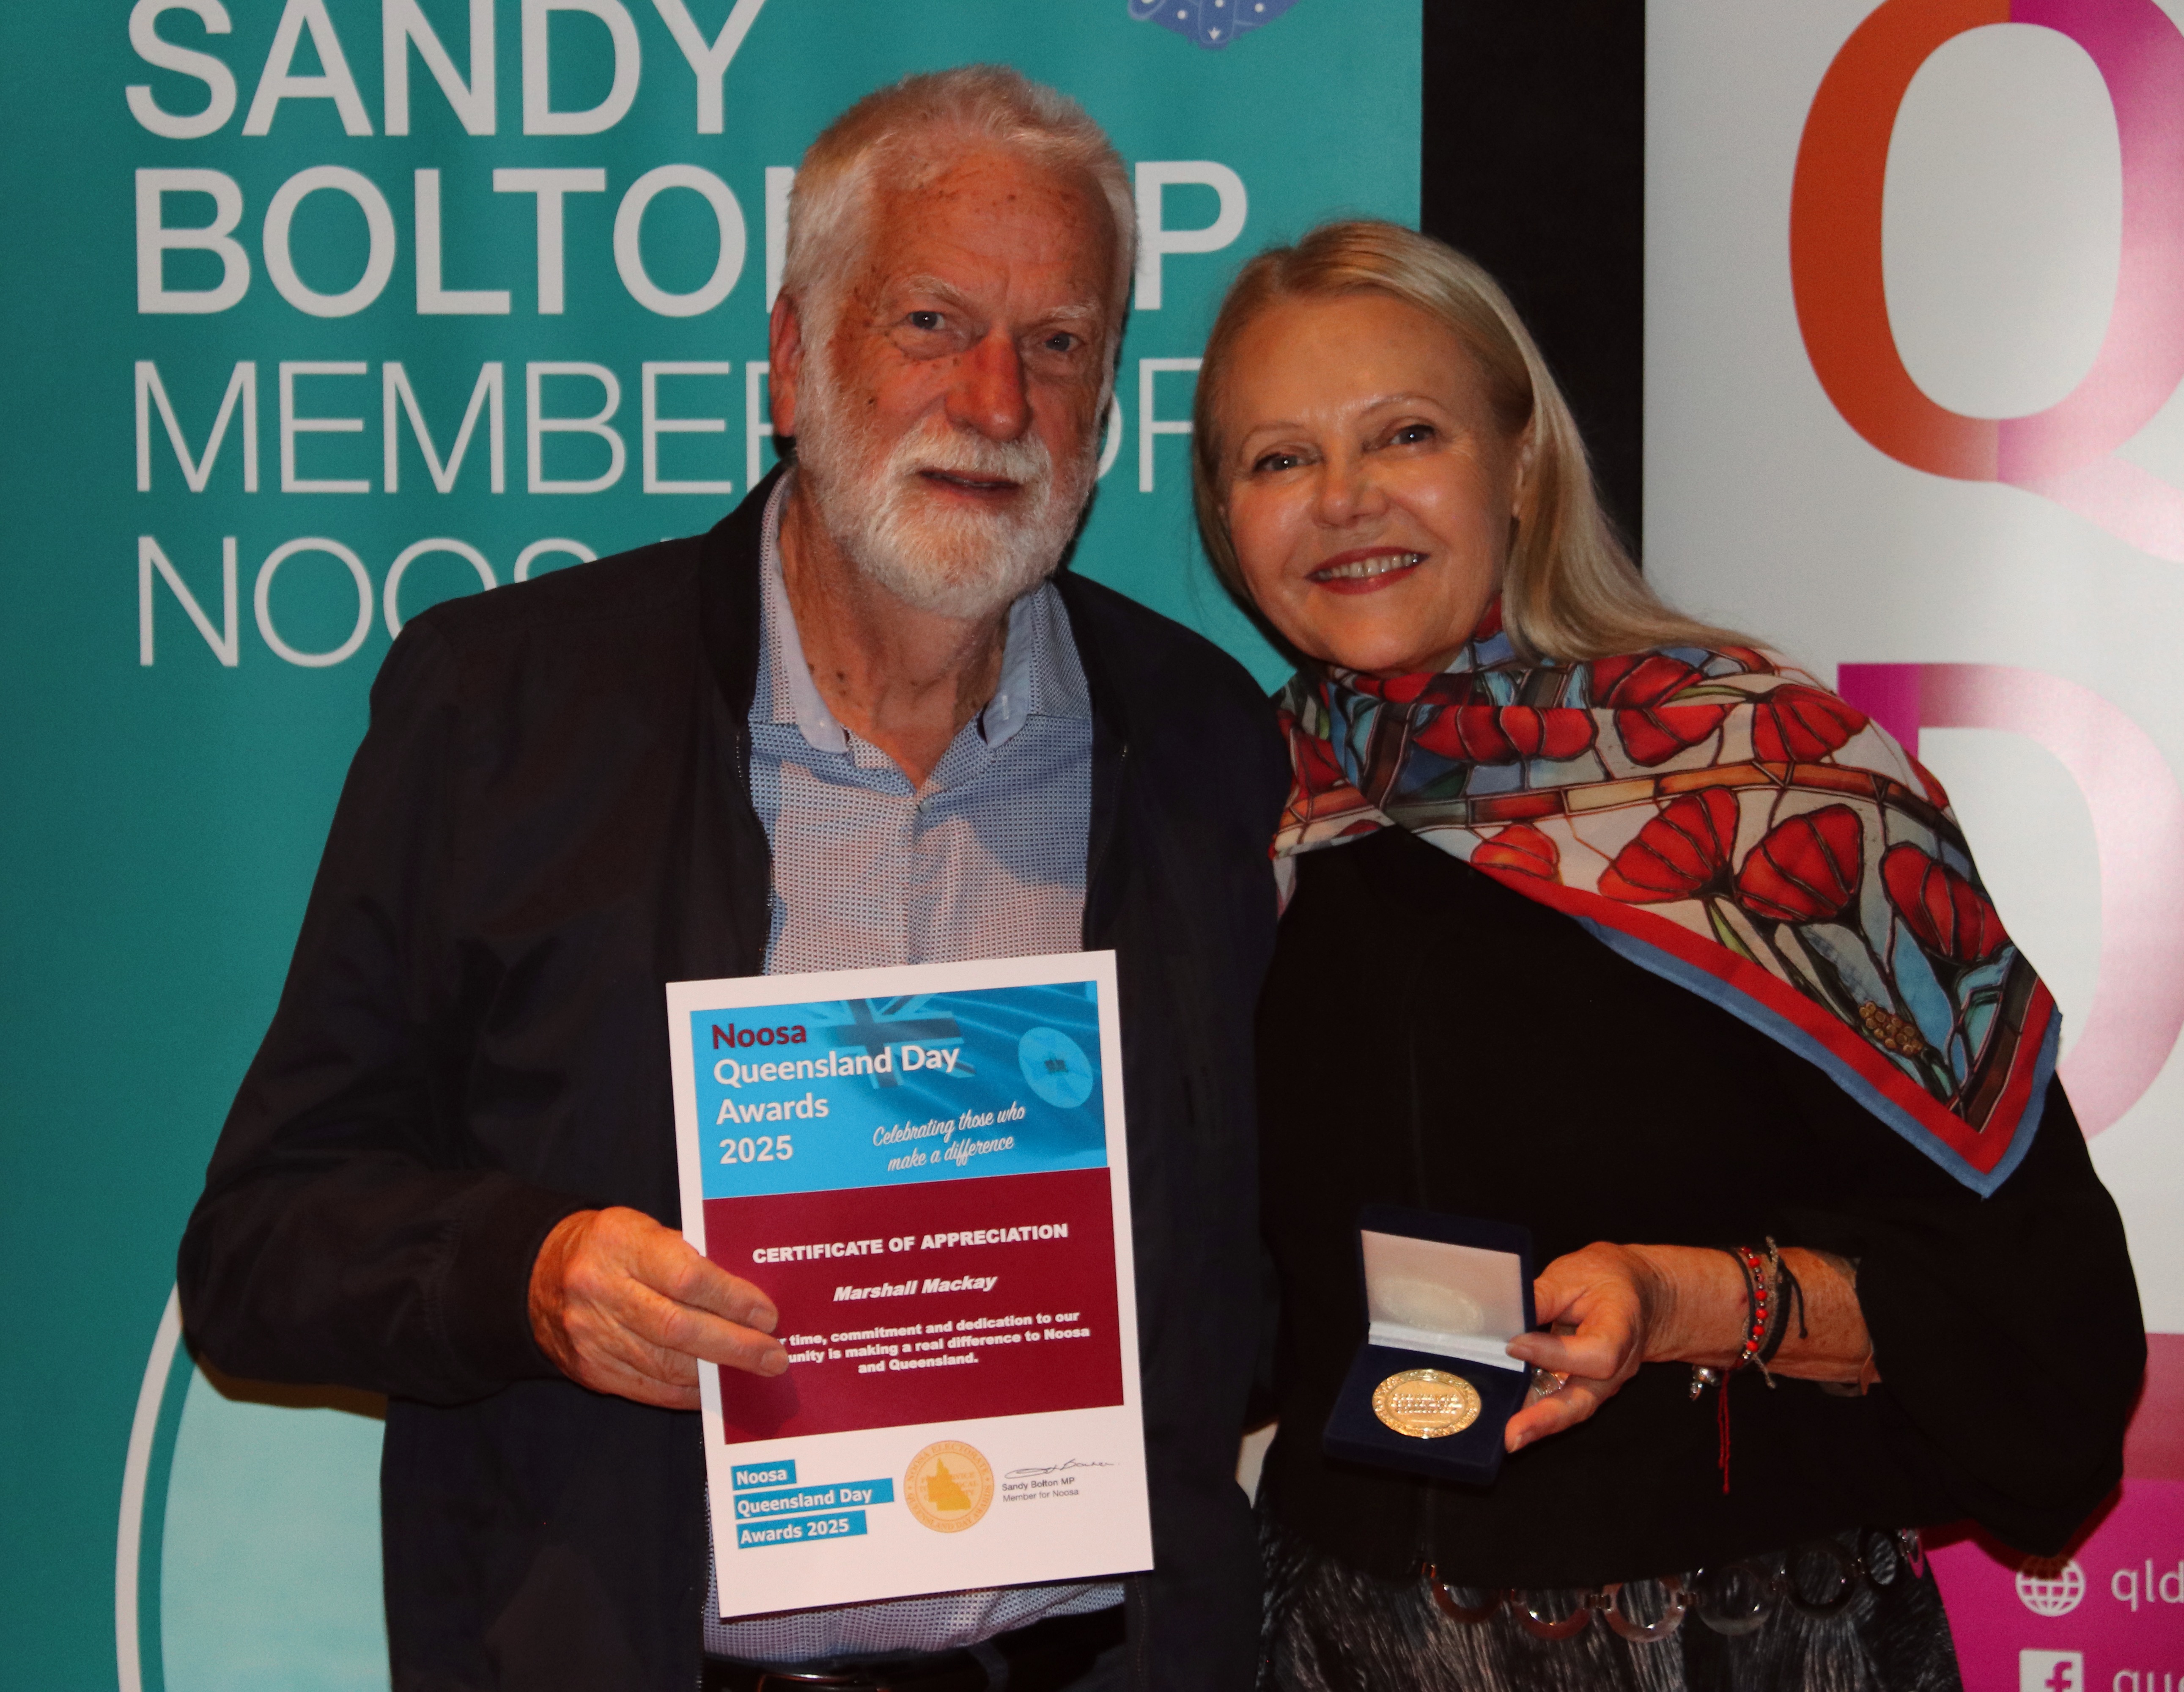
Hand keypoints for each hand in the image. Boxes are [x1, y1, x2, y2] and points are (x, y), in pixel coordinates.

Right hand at [529, 1207, 786, 1408]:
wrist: (540, 1275)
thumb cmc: (612, 1247)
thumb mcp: (645, 1231)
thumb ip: (689, 1258)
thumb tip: (748, 1297)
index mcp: (620, 1244)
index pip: (686, 1277)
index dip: (732, 1300)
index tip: (767, 1315)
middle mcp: (601, 1291)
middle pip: (678, 1328)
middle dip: (734, 1346)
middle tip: (773, 1357)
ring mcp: (591, 1335)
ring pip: (666, 1365)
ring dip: (717, 1374)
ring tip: (754, 1374)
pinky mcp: (590, 1369)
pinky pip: (648, 1388)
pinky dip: (687, 1392)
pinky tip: (715, 1388)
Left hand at [1500, 1242, 1668, 1451]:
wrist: (1638, 1295)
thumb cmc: (1604, 1280)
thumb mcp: (1575, 1274)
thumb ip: (1543, 1296)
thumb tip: (1503, 1316)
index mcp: (1621, 1330)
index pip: (1595, 1354)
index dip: (1555, 1353)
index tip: (1514, 1344)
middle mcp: (1617, 1367)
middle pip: (1585, 1401)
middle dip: (1547, 1419)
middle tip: (1512, 1436)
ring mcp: (1603, 1384)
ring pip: (1572, 1410)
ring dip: (1539, 1425)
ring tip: (1507, 1438)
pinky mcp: (1585, 1389)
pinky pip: (1562, 1404)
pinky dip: (1536, 1413)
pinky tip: (1508, 1417)